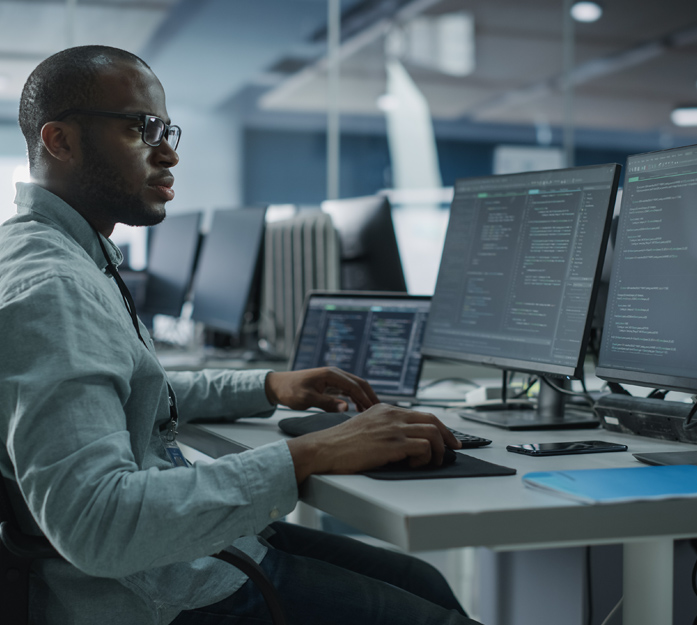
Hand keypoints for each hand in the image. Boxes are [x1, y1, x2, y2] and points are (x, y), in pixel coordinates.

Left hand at [265, 367, 378, 412]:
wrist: (278, 385)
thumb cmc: (290, 391)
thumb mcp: (307, 399)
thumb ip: (327, 404)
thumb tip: (346, 408)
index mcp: (331, 374)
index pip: (354, 386)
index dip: (366, 398)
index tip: (375, 410)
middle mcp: (335, 374)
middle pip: (359, 383)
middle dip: (370, 396)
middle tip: (380, 410)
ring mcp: (333, 378)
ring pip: (355, 386)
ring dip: (364, 397)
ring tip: (373, 411)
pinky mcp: (331, 383)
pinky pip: (348, 389)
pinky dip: (356, 398)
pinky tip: (359, 408)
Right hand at [286, 403, 461, 482]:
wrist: (323, 449)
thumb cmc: (340, 445)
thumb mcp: (365, 427)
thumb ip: (383, 428)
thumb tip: (405, 441)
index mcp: (385, 409)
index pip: (421, 414)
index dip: (439, 428)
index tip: (447, 439)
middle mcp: (391, 415)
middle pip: (432, 420)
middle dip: (448, 437)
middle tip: (453, 449)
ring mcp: (392, 428)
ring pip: (432, 433)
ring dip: (438, 451)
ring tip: (432, 462)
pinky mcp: (392, 444)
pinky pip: (423, 448)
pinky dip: (425, 458)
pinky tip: (414, 464)